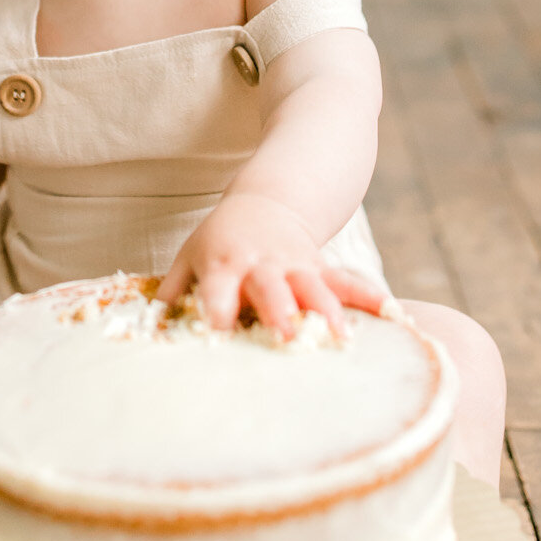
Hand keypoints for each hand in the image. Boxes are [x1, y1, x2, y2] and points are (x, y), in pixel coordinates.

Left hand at [158, 191, 385, 339]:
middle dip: (279, 309)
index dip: (217, 308)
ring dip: (327, 310)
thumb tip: (149, 329)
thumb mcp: (189, 256)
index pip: (217, 288)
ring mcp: (296, 265)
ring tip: (340, 338)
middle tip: (286, 335)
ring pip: (314, 286)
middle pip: (270, 287)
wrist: (268, 202)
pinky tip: (392, 315)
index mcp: (223, 263)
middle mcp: (261, 264)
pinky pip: (349, 282)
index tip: (219, 332)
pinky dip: (370, 297)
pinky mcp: (322, 268)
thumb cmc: (220, 240)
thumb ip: (171, 292)